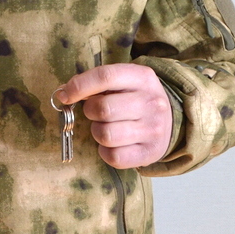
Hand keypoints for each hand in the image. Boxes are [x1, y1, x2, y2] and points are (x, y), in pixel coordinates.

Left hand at [57, 63, 171, 168]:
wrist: (171, 120)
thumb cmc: (134, 97)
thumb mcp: (123, 81)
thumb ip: (95, 83)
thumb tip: (63, 93)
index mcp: (142, 77)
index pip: (105, 76)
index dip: (79, 86)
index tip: (65, 95)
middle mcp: (151, 102)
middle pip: (103, 109)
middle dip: (89, 111)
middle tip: (94, 111)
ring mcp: (153, 129)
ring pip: (105, 135)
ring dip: (97, 132)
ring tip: (106, 126)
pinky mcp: (150, 153)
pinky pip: (114, 157)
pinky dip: (105, 151)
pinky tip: (112, 143)